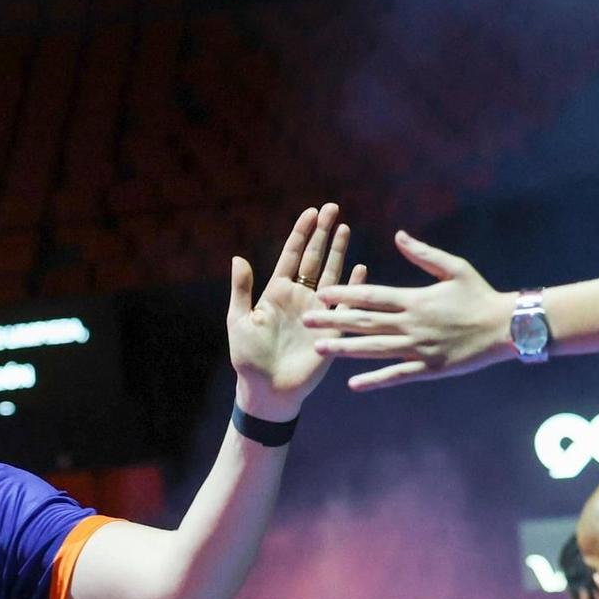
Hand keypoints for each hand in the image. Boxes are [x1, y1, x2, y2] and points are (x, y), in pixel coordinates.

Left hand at [228, 203, 362, 420]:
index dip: (301, 233)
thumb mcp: (239, 321)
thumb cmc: (249, 359)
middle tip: (332, 207)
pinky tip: (361, 269)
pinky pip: (346, 305)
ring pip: (331, 275)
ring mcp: (317, 312)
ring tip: (345, 228)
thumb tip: (237, 258)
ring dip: (338, 252)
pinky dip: (354, 287)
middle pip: (314, 258)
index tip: (310, 212)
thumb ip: (241, 290)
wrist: (268, 391)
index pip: (292, 256)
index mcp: (277, 293)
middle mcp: (299, 298)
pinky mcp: (331, 330)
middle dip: (323, 233)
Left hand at [302, 231, 517, 390]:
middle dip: (333, 320)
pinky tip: (353, 383)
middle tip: (306, 320)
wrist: (505, 327)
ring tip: (319, 348)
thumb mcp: (454, 267)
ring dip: (345, 349)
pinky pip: (397, 375)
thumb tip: (398, 235)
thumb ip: (423, 254)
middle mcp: (412, 324)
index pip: (372, 296)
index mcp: (415, 299)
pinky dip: (375, 380)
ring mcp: (419, 348)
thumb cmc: (480, 295)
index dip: (345, 294)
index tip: (321, 293)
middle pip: (365, 322)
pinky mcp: (429, 368)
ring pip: (374, 349)